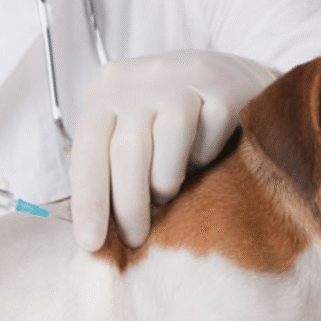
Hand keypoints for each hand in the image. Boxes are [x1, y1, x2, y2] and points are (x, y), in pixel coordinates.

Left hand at [69, 49, 274, 250]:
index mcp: (106, 88)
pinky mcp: (224, 84)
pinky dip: (206, 155)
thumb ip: (109, 166)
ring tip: (167, 193)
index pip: (89, 149)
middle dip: (130, 205)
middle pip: (128, 151)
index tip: (91, 244)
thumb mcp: (129, 132)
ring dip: (167, 180)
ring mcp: (184, 75)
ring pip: (169, 141)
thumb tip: (94, 231)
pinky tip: (204, 155)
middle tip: (135, 240)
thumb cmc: (167, 121)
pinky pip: (211, 134)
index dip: (89, 201)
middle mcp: (141, 76)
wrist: (231, 79)